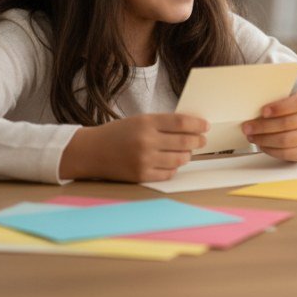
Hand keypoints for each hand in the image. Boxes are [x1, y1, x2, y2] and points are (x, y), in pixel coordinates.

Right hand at [59, 113, 208, 182]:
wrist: (91, 151)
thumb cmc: (118, 134)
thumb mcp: (140, 120)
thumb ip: (164, 123)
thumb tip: (193, 127)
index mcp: (146, 122)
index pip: (181, 122)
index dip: (198, 124)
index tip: (205, 126)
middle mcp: (146, 141)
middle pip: (185, 141)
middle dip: (198, 141)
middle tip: (201, 140)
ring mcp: (144, 160)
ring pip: (179, 159)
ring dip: (186, 155)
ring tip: (185, 152)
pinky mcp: (141, 176)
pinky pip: (169, 174)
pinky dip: (173, 168)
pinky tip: (171, 163)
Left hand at [242, 90, 296, 161]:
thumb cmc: (291, 111)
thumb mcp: (286, 100)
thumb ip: (274, 102)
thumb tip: (252, 109)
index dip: (279, 108)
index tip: (263, 111)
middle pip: (287, 123)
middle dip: (263, 126)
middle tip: (247, 127)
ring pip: (285, 140)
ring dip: (264, 139)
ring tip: (251, 136)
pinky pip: (286, 153)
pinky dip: (270, 150)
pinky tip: (262, 145)